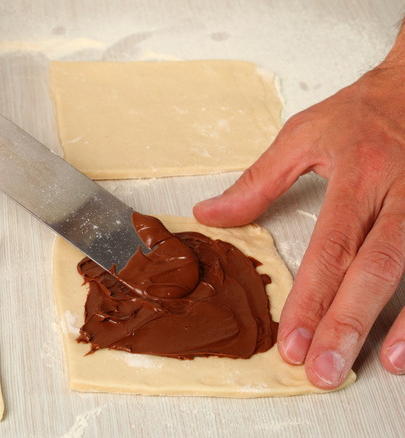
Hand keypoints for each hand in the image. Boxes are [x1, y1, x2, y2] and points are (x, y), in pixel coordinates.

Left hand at [193, 61, 404, 387]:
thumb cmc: (365, 111)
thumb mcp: (304, 135)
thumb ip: (259, 181)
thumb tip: (209, 214)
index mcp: (358, 176)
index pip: (330, 249)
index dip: (310, 299)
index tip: (290, 342)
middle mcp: (400, 195)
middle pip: (374, 267)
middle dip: (346, 322)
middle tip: (322, 370)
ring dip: (400, 325)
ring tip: (377, 366)